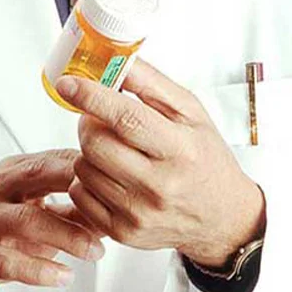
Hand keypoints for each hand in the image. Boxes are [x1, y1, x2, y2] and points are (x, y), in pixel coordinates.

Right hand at [0, 150, 105, 291]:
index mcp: (8, 174)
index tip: (119, 175)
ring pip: (26, 220)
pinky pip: (6, 260)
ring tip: (95, 252)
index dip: (87, 165)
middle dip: (79, 187)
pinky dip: (38, 269)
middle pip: (38, 176)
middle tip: (113, 204)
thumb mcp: (29, 215)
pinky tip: (62, 276)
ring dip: (67, 236)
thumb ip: (67, 210)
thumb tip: (113, 205)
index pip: (52, 159)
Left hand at [55, 61, 265, 268]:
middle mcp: (160, 185)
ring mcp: (140, 213)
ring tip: (113, 148)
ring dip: (89, 150)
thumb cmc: (206, 159)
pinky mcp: (123, 232)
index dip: (91, 97)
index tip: (69, 83)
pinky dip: (87, 178)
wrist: (221, 216)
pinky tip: (110, 173)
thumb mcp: (192, 113)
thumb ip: (152, 84)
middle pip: (96, 143)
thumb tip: (116, 59)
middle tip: (100, 118)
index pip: (126, 119)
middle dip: (88, 122)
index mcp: (181, 150)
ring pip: (84, 167)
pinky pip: (80, 194)